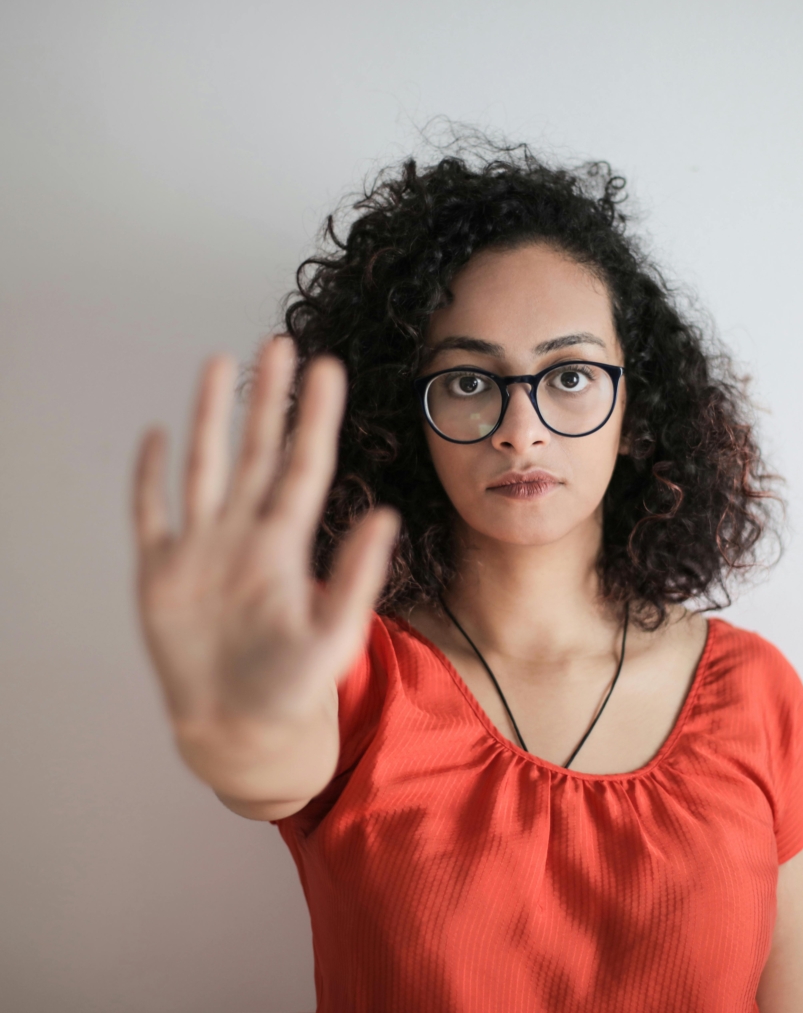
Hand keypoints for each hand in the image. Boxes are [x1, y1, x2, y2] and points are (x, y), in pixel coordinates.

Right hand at [133, 336, 398, 742]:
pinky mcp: (160, 573)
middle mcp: (244, 534)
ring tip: (220, 364)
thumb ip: (356, 577)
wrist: (239, 727)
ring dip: (210, 418)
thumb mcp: (333, 634)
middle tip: (281, 342)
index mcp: (286, 544)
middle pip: (256, 451)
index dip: (314, 417)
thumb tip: (386, 518)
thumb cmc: (292, 686)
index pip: (304, 465)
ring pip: (205, 467)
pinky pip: (151, 514)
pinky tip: (157, 436)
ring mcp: (200, 549)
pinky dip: (150, 477)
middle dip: (267, 399)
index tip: (328, 368)